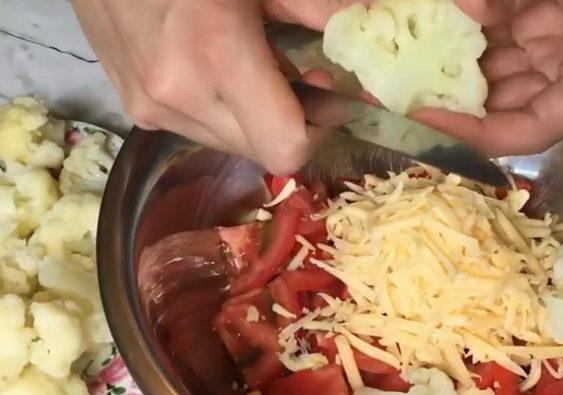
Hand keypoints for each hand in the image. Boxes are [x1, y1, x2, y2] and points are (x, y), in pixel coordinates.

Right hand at [71, 0, 359, 174]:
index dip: (316, 132)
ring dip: (255, 118)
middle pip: (261, 152)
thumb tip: (368, 24)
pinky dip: (221, 111)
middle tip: (305, 79)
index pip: (284, 149)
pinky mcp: (135, 109)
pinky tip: (217, 71)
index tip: (327, 98)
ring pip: (230, 146)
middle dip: (291, 123)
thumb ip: (318, 9)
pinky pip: (199, 131)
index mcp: (219, 53)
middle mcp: (181, 94)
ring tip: (255, 68)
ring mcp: (151, 107)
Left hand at [412, 0, 562, 156]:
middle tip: (399, 94)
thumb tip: (462, 8)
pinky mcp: (541, 20)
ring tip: (404, 68)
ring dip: (451, 70)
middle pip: (507, 108)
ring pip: (494, 73)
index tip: (423, 118)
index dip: (474, 133)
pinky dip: (462, 36)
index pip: (530, 130)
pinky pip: (494, 39)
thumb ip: (510, 0)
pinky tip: (430, 31)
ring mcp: (558, 44)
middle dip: (453, 103)